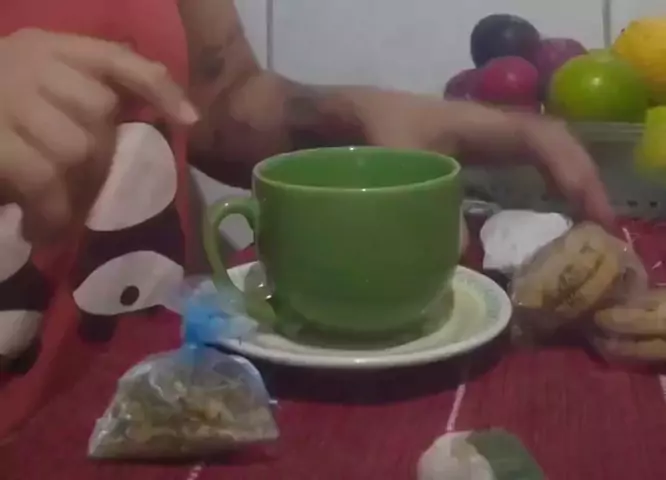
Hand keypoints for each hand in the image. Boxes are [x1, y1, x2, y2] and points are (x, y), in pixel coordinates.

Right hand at [0, 29, 197, 242]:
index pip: (117, 58)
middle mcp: (29, 62)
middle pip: (100, 115)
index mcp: (46, 45)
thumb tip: (150, 123)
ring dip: (74, 193)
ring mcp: (8, 98)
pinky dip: (51, 211)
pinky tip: (40, 230)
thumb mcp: (27, 85)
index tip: (189, 120)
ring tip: (56, 219)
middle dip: (99, 162)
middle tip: (83, 194)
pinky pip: (44, 179)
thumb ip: (76, 93)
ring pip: (77, 149)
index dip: (158, 86)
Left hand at [361, 93, 613, 225]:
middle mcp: (496, 128)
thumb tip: (461, 253)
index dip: (567, 168)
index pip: (539, 138)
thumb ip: (425, 203)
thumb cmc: (382, 133)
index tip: (585, 206)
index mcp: (481, 125)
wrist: (364, 117)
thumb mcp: (400, 166)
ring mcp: (493, 140)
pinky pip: (531, 163)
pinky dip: (552, 184)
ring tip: (592, 224)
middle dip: (583, 180)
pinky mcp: (485, 154)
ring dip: (574, 182)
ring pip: (548, 152)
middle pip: (556, 144)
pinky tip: (558, 211)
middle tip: (603, 226)